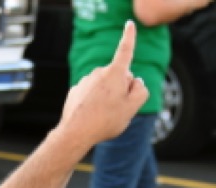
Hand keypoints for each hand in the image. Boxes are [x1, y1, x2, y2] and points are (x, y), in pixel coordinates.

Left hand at [58, 20, 148, 148]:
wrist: (75, 134)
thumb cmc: (105, 121)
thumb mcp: (132, 108)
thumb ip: (141, 90)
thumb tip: (136, 81)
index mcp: (115, 73)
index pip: (125, 51)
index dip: (129, 37)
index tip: (129, 24)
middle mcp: (98, 72)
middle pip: (117, 76)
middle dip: (121, 88)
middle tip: (116, 108)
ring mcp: (85, 81)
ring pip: (103, 86)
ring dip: (106, 96)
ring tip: (102, 114)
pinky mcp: (75, 91)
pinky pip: (90, 94)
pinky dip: (93, 102)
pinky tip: (91, 115)